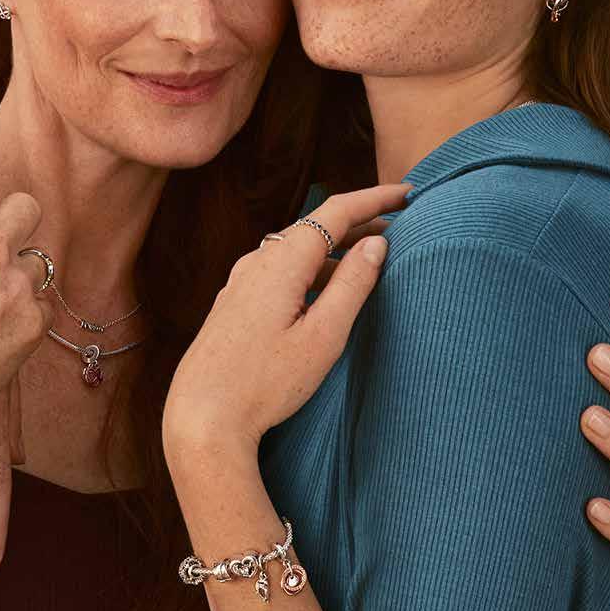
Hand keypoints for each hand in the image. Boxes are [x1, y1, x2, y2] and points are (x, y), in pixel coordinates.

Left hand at [163, 184, 410, 454]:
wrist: (203, 417)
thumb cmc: (265, 383)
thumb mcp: (323, 336)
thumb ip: (352, 285)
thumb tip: (375, 243)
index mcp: (282, 262)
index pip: (335, 212)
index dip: (374, 199)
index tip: (407, 193)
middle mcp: (258, 262)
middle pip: (315, 227)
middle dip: (358, 222)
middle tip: (399, 223)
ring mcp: (242, 281)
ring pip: (297, 250)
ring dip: (335, 248)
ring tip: (370, 257)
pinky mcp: (235, 302)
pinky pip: (280, 269)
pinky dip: (312, 267)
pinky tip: (324, 288)